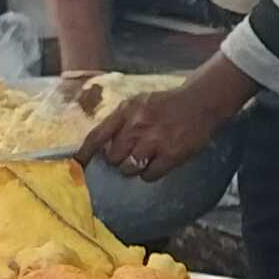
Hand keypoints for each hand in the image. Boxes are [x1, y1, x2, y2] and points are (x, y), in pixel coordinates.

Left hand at [86, 69, 245, 181]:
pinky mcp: (170, 154)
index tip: (78, 164)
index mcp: (126, 111)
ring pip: (128, 168)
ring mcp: (154, 141)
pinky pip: (149, 175)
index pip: (96, 136)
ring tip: (144, 159)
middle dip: (118, 160)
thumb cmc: (167, 105)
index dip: (84, 154)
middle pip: (112, 157)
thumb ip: (120, 122)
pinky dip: (150, 174)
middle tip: (130, 154)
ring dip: (133, 168)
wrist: (200, 103)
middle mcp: (137, 125)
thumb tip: (102, 147)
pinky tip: (157, 163)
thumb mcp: (139, 104)